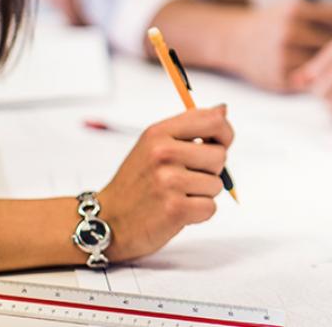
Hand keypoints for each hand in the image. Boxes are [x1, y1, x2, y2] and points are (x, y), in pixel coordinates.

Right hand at [97, 106, 234, 261]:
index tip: (219, 144)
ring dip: (202, 194)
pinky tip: (177, 211)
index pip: (213, 121)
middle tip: (185, 178)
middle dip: (210, 170)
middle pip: (219, 156)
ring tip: (176, 195)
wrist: (107, 221)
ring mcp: (169, 181)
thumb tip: (223, 109)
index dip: (225, 133)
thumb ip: (189, 126)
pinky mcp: (175, 209)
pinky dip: (198, 213)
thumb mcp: (153, 145)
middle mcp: (163, 153)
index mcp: (159, 133)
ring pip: (216, 185)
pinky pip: (210, 208)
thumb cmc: (137, 182)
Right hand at [224, 1, 331, 91]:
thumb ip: (323, 13)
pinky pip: (312, 80)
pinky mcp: (282, 78)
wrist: (235, 40)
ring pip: (326, 63)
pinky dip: (326, 78)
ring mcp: (285, 56)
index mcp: (297, 10)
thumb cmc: (273, 22)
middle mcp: (291, 32)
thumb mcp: (294, 7)